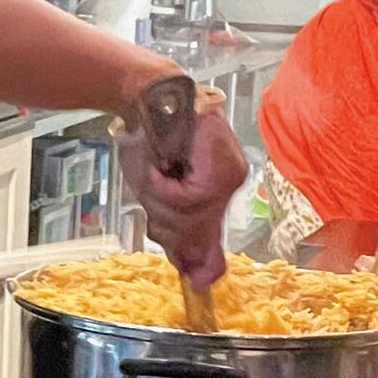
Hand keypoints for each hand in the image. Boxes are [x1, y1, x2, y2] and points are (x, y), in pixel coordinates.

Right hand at [115, 101, 247, 289]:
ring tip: (153, 173)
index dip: (198, 256)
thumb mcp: (158, 191)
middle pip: (197, 229)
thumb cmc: (148, 137)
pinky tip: (160, 167)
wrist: (145, 96)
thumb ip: (178, 231)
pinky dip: (163, 186)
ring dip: (159, 200)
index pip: (209, 233)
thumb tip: (198, 278)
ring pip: (191, 215)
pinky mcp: (221, 165)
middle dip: (165, 221)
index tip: (197, 282)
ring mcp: (230, 171)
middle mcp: (232, 178)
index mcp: (221, 185)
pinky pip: (188, 197)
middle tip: (152, 191)